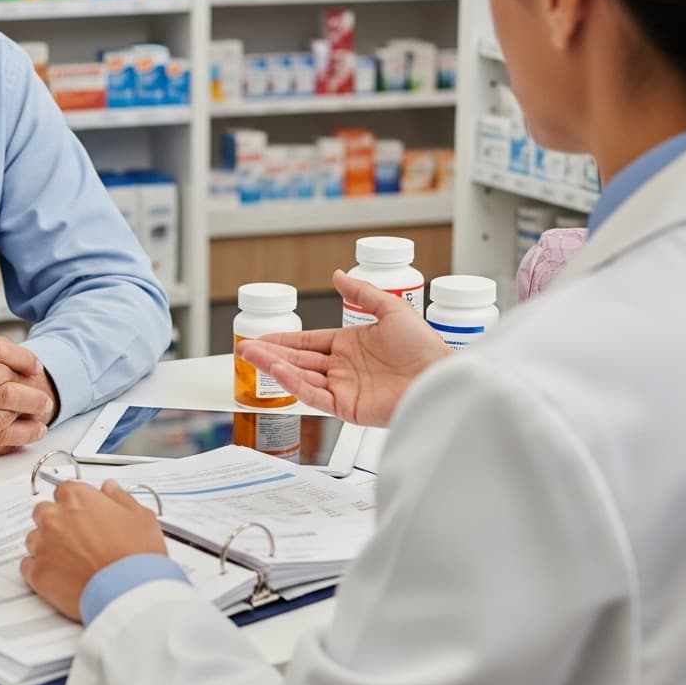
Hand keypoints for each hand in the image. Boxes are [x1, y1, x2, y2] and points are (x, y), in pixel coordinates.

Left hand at [21, 479, 167, 620]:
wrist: (128, 591)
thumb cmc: (135, 554)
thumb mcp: (139, 516)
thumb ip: (119, 497)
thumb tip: (109, 488)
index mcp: (77, 497)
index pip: (64, 490)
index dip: (74, 503)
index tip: (82, 513)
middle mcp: (54, 517)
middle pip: (44, 512)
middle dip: (56, 522)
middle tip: (76, 537)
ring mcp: (43, 545)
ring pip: (34, 539)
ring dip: (46, 545)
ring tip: (70, 559)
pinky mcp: (37, 574)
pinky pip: (27, 566)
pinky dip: (39, 569)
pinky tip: (58, 575)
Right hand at [238, 269, 449, 427]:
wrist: (442, 377)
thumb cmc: (425, 348)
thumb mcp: (391, 309)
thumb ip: (362, 293)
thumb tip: (337, 276)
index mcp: (349, 346)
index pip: (308, 341)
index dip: (284, 339)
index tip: (262, 336)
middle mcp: (343, 368)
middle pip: (298, 359)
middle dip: (269, 354)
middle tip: (244, 348)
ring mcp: (344, 389)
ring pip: (301, 377)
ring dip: (276, 367)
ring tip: (252, 356)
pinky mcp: (348, 408)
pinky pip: (315, 396)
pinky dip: (296, 385)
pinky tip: (280, 371)